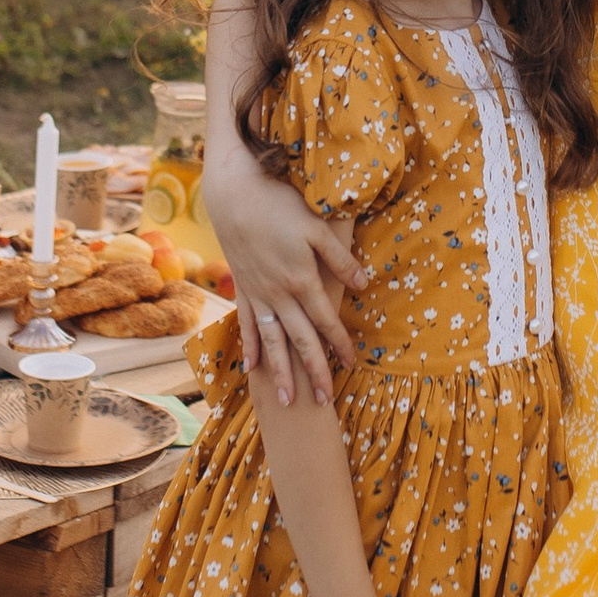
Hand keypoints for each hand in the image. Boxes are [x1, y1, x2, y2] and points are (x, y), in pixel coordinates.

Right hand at [204, 160, 364, 405]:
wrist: (233, 195)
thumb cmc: (280, 205)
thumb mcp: (318, 227)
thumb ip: (340, 259)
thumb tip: (363, 285)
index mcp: (301, 280)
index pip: (325, 321)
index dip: (339, 344)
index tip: (350, 364)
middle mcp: (278, 294)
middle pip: (299, 340)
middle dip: (312, 372)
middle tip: (322, 401)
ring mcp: (257, 294)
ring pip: (272, 342)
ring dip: (280, 372)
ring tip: (285, 400)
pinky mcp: (242, 288)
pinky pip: (247, 324)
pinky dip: (250, 347)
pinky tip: (252, 368)